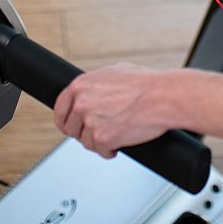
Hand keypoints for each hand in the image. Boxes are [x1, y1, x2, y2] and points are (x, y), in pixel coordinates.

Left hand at [53, 62, 168, 158]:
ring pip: (86, 142)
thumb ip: (96, 83)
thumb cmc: (146, 84)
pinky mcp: (102, 138)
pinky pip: (101, 151)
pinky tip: (122, 139)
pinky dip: (111, 149)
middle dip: (84, 131)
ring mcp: (90, 121)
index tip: (71, 125)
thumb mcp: (115, 72)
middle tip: (101, 129)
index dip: (66, 120)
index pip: (59, 108)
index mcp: (81, 85)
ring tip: (118, 130)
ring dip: (100, 141)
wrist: (163, 96)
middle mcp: (81, 102)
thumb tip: (91, 90)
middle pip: (71, 129)